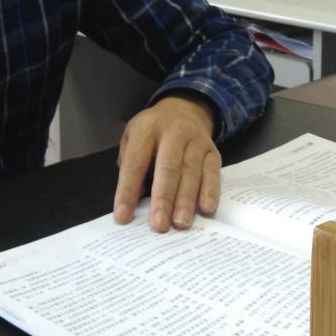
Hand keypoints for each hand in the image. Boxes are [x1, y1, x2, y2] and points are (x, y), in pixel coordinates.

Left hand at [113, 93, 219, 232]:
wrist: (184, 110)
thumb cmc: (152, 133)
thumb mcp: (132, 138)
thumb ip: (130, 166)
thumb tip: (132, 203)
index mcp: (147, 129)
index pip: (136, 162)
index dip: (128, 190)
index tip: (122, 216)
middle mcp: (173, 132)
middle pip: (168, 168)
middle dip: (163, 198)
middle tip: (158, 225)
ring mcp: (196, 140)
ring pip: (191, 172)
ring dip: (186, 200)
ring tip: (180, 223)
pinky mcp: (213, 151)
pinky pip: (212, 172)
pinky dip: (210, 191)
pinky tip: (206, 208)